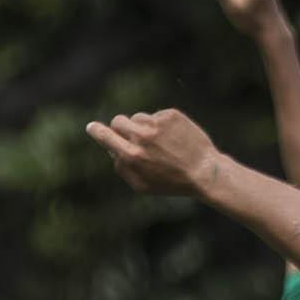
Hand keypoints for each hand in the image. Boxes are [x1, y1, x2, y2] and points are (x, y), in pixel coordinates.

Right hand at [85, 109, 221, 196]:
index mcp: (131, 155)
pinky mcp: (172, 115)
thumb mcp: (142, 185)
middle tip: (132, 137)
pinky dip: (161, 125)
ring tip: (161, 144)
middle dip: (121, 128)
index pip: (104, 135)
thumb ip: (121, 167)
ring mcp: (157, 123)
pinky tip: (174, 138)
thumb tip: (111, 149)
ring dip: (143, 127)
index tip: (92, 127)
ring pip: (138, 117)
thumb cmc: (172, 182)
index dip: (96, 130)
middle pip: (118, 121)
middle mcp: (142, 136)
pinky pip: (157, 115)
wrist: (206, 172)